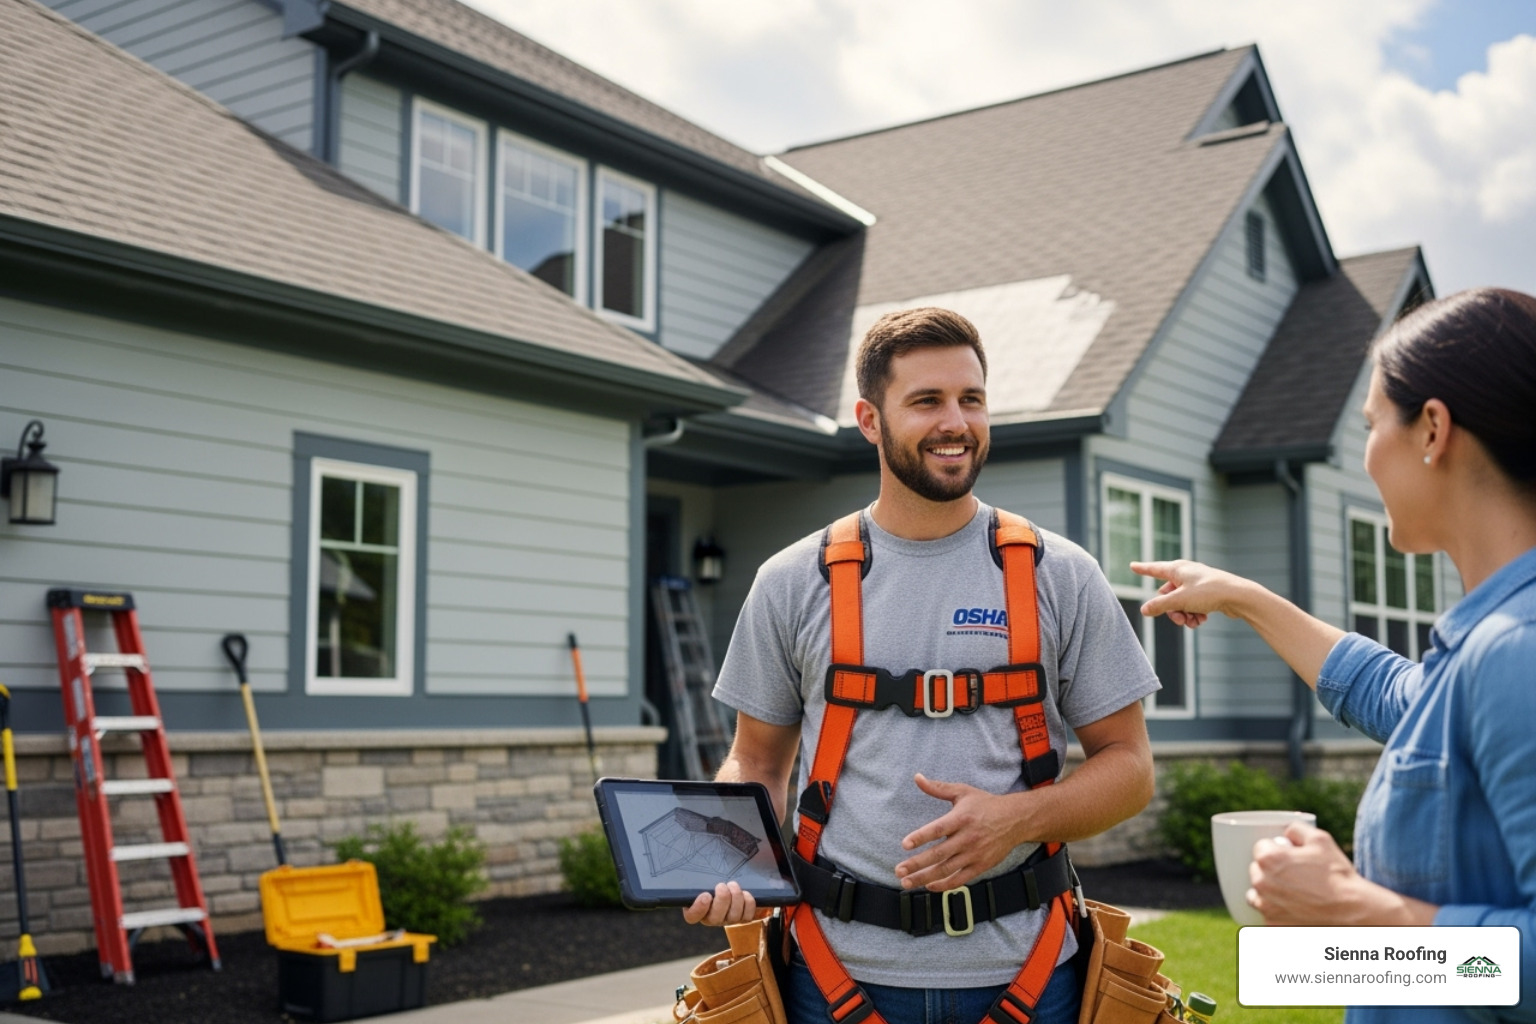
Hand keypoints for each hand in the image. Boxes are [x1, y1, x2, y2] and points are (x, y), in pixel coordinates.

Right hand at [682, 881, 756, 926]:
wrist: (726, 881)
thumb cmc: (709, 878)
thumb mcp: (699, 877)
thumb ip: (695, 878)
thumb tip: (686, 869)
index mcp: (695, 909)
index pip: (692, 916)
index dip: (699, 908)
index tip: (705, 895)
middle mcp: (711, 918)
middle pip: (715, 918)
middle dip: (721, 899)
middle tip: (722, 885)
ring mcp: (727, 920)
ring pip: (733, 916)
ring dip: (735, 898)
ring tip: (733, 885)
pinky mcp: (741, 918)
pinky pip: (747, 916)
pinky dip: (747, 903)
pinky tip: (744, 893)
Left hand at [894, 774, 1021, 891]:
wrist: (1016, 820)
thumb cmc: (985, 804)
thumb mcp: (963, 792)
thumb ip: (938, 788)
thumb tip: (917, 777)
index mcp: (961, 818)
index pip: (938, 829)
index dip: (921, 837)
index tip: (905, 844)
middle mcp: (967, 838)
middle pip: (939, 854)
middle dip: (917, 864)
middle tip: (899, 871)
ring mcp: (975, 854)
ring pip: (947, 870)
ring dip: (925, 878)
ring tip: (907, 882)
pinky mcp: (981, 866)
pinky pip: (961, 879)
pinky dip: (945, 885)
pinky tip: (929, 886)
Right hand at [1131, 560, 1251, 627]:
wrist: (1239, 596)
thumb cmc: (1209, 592)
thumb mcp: (1180, 600)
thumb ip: (1160, 605)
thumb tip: (1144, 610)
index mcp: (1177, 569)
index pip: (1154, 569)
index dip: (1142, 569)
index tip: (1132, 565)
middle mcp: (1186, 574)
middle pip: (1167, 594)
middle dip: (1171, 610)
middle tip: (1179, 620)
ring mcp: (1197, 583)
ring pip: (1180, 602)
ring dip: (1183, 614)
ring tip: (1193, 622)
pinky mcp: (1207, 592)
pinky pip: (1193, 605)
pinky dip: (1194, 614)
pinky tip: (1202, 620)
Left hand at [1246, 823, 1359, 925]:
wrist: (1352, 912)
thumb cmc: (1337, 875)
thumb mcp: (1321, 840)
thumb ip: (1296, 829)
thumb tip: (1286, 832)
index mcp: (1268, 860)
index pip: (1260, 848)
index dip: (1276, 850)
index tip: (1288, 856)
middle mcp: (1261, 883)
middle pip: (1257, 871)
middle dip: (1271, 871)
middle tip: (1295, 875)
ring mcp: (1266, 907)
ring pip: (1257, 895)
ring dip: (1269, 893)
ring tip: (1293, 894)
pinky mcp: (1273, 926)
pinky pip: (1268, 915)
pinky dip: (1278, 912)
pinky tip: (1295, 910)